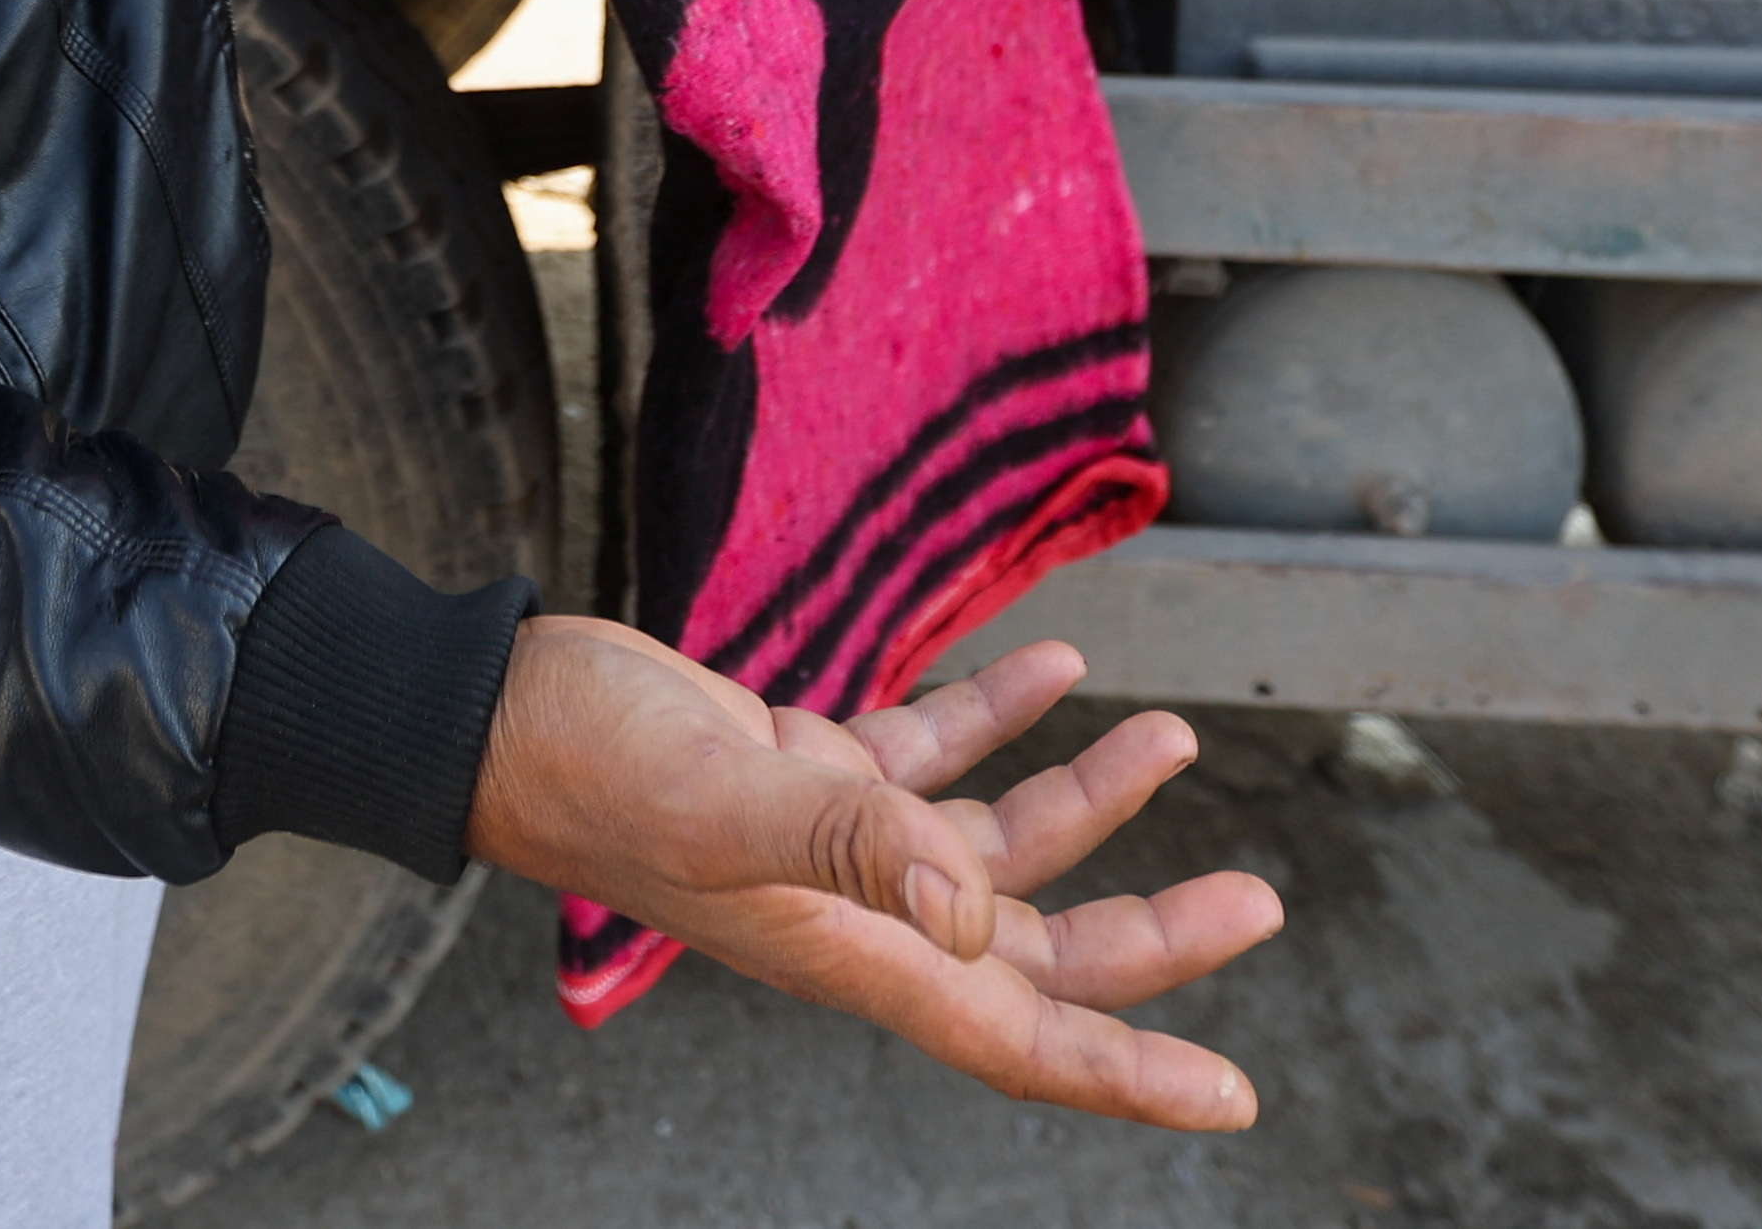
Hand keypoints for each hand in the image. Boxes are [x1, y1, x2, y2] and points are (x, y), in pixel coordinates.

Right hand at [460, 617, 1277, 1127]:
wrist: (502, 713)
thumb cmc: (596, 769)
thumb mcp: (727, 803)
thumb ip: (853, 846)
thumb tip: (975, 910)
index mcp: (857, 951)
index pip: (1022, 1036)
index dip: (1132, 1073)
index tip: (1234, 1096)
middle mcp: (864, 913)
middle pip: (1041, 952)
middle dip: (1154, 934)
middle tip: (1259, 898)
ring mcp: (838, 843)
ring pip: (998, 847)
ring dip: (1088, 798)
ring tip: (1173, 737)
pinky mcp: (808, 770)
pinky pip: (931, 755)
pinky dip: (998, 714)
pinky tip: (1052, 666)